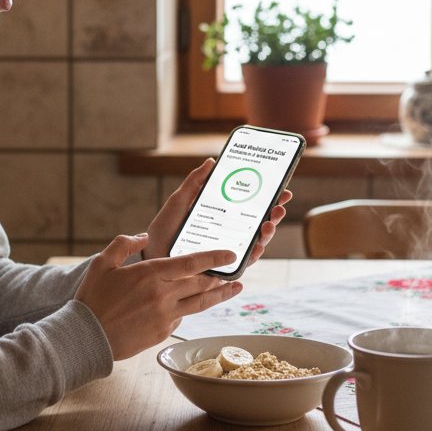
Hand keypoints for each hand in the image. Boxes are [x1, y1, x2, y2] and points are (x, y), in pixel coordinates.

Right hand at [75, 234, 243, 360]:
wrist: (86, 338)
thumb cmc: (92, 298)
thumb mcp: (102, 263)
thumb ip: (123, 244)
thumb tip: (144, 235)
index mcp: (149, 274)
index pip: (190, 263)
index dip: (213, 257)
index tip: (231, 254)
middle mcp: (161, 295)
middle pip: (200, 283)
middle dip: (220, 276)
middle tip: (237, 270)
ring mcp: (164, 316)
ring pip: (200, 303)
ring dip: (219, 295)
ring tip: (235, 289)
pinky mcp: (161, 333)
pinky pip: (181, 318)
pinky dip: (188, 310)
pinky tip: (193, 305)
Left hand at [141, 159, 291, 268]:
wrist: (150, 255)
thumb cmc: (163, 229)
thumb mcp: (179, 201)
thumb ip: (194, 183)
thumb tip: (211, 162)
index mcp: (221, 216)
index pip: (250, 206)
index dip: (268, 198)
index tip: (281, 188)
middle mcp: (228, 234)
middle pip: (258, 223)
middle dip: (273, 213)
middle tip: (280, 204)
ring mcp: (227, 251)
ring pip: (256, 242)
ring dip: (268, 233)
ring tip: (269, 222)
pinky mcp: (222, 268)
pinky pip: (243, 263)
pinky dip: (253, 254)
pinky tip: (257, 245)